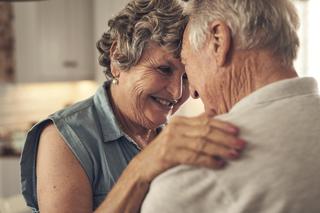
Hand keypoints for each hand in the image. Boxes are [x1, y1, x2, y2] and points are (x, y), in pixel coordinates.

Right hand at [130, 114, 245, 182]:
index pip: (205, 121)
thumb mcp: (178, 133)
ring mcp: (171, 141)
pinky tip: (219, 164)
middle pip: (205, 131)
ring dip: (220, 149)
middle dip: (225, 138)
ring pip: (201, 144)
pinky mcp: (168, 155)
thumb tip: (214, 112)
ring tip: (234, 154)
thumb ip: (195, 123)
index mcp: (180, 121)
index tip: (238, 130)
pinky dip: (208, 161)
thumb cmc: (165, 149)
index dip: (222, 125)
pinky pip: (193, 157)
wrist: (143, 166)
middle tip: (242, 144)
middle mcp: (175, 128)